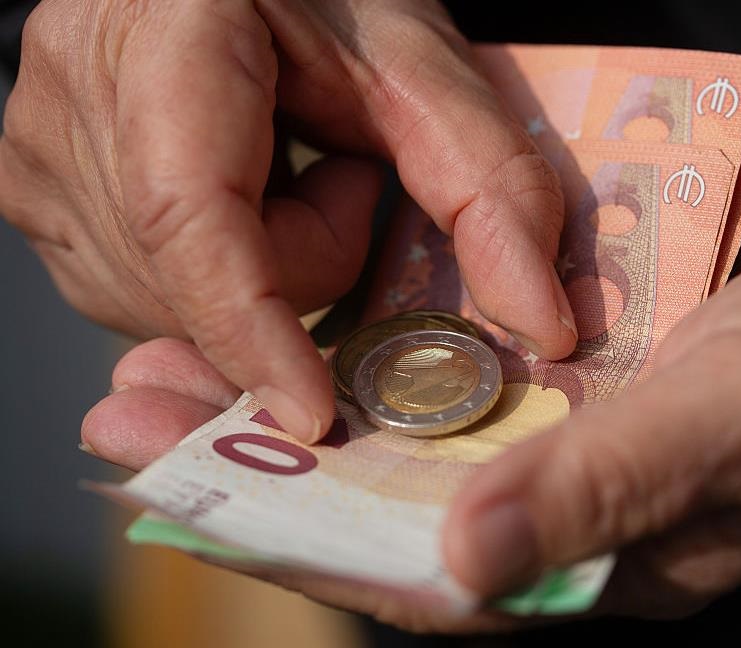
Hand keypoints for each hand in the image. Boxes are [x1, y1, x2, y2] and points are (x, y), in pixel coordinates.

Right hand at [2, 0, 575, 442]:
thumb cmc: (330, 2)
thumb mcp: (424, 70)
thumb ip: (493, 187)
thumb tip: (545, 328)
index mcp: (159, 32)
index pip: (188, 215)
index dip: (252, 328)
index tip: (316, 413)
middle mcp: (69, 98)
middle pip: (191, 281)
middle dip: (302, 264)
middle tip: (345, 177)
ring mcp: (39, 156)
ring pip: (166, 307)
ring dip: (262, 268)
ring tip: (288, 170)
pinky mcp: (39, 200)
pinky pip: (140, 298)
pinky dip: (217, 274)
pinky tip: (241, 191)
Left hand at [81, 196, 740, 631]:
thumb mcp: (738, 419)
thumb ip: (612, 492)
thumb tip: (464, 567)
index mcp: (601, 559)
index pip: (418, 574)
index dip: (292, 535)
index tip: (172, 489)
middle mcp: (568, 509)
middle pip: (387, 503)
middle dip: (259, 461)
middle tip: (135, 406)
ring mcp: (571, 440)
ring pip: (409, 436)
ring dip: (298, 398)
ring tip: (182, 360)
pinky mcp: (581, 377)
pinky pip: (460, 376)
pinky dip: (380, 350)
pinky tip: (309, 317)